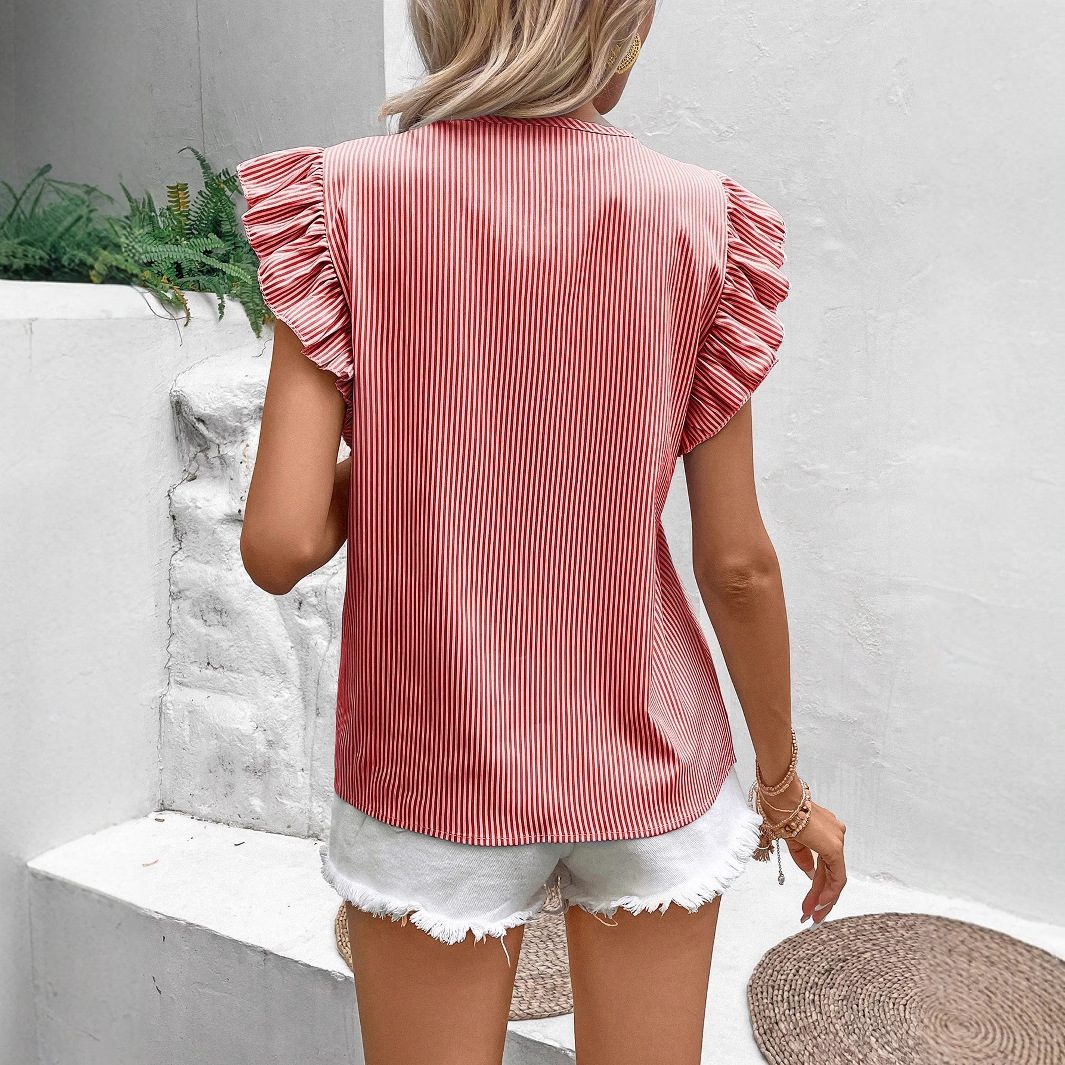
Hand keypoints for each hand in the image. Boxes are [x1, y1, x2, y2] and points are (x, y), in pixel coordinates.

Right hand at [758, 780, 847, 924]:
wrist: (780, 798)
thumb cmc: (780, 811)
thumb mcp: (791, 838)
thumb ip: (803, 857)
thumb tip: (811, 875)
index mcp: (826, 831)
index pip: (825, 866)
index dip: (818, 887)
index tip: (810, 903)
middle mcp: (836, 835)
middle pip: (830, 873)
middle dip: (820, 897)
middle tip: (812, 916)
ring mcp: (837, 840)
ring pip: (834, 877)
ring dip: (823, 898)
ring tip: (813, 916)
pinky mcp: (835, 847)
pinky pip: (836, 875)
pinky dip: (829, 891)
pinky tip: (820, 904)